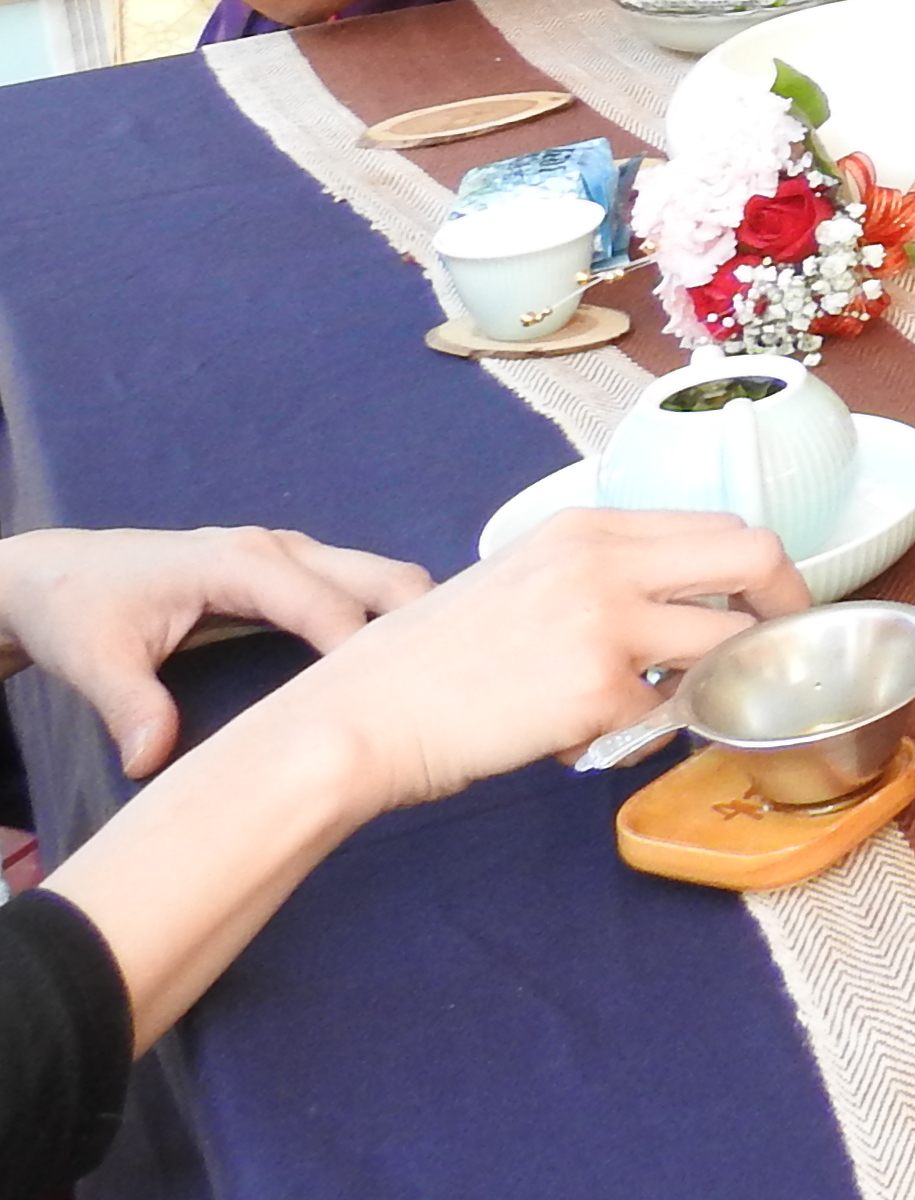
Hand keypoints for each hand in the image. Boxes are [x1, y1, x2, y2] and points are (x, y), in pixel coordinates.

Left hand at [0, 528, 429, 776]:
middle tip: (459, 678)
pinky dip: (389, 618)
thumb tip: (153, 763)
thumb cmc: (80, 609)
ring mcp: (289, 556)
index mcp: (242, 562)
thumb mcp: (94, 659)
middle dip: (423, 618)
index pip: (326, 603)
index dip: (361, 649)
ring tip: (446, 674)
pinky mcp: (288, 573)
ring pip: (377, 577)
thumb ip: (130, 706)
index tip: (393, 698)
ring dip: (413, 618)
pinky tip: (405, 661)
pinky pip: (356, 589)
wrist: (56, 574)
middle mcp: (280, 549)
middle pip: (377, 574)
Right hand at [269, 507, 800, 810]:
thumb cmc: (436, 657)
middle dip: (785, 604)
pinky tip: (574, 737)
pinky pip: (661, 717)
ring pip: (723, 646)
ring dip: (710, 681)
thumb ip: (606, 575)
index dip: (759, 570)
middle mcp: (607, 561)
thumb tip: (686, 604)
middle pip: (754, 557)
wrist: (364, 715)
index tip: (767, 605)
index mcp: (590, 527)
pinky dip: (636, 735)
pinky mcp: (598, 692)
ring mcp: (606, 624)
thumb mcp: (527, 577)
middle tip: (779, 647)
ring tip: (648, 706)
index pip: (721, 526)